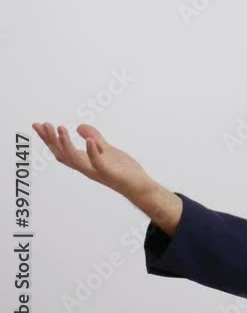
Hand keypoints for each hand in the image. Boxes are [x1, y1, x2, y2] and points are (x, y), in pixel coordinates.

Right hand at [32, 123, 154, 199]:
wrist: (141, 187)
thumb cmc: (124, 170)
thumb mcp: (108, 149)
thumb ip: (94, 138)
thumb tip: (79, 126)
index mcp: (85, 162)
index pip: (61, 150)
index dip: (49, 139)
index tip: (39, 125)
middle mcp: (87, 168)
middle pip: (63, 155)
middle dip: (51, 140)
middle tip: (43, 125)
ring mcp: (97, 172)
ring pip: (75, 160)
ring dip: (66, 144)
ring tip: (61, 128)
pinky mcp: (110, 174)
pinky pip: (98, 163)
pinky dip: (93, 152)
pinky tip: (90, 141)